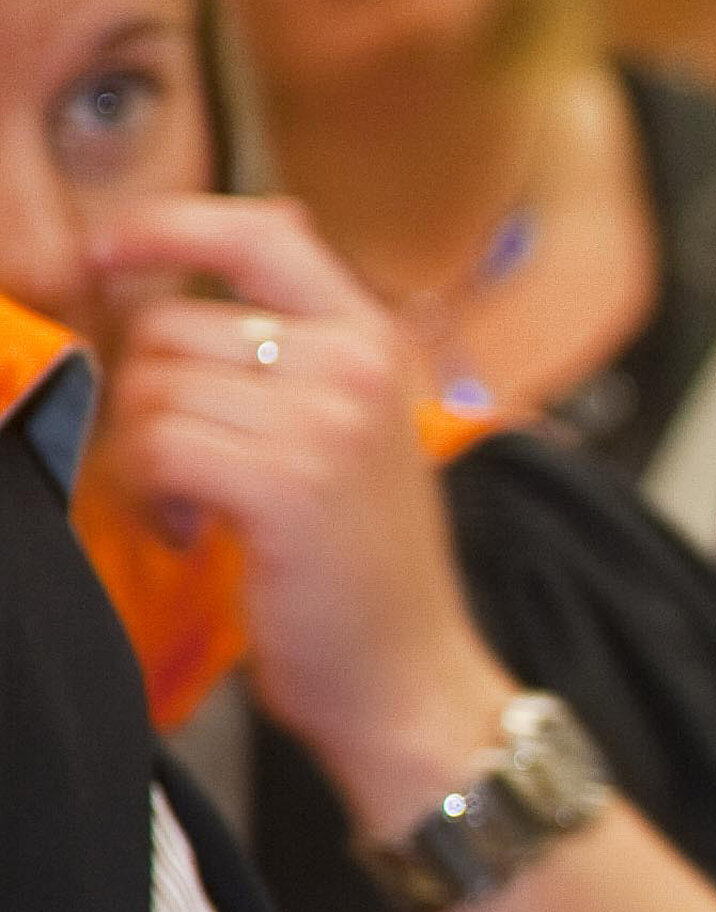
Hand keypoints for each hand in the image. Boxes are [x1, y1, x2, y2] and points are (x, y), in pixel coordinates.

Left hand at [86, 195, 517, 835]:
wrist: (412, 684)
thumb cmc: (365, 575)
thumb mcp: (353, 437)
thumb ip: (288, 359)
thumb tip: (162, 292)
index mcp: (376, 338)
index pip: (260, 230)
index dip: (165, 228)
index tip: (108, 255)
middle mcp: (358, 363)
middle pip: (172, 325)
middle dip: (144, 398)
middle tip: (179, 470)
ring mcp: (327, 419)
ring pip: (153, 387)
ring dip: (145, 456)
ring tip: (194, 509)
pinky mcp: (288, 481)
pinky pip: (158, 446)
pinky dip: (151, 496)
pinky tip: (190, 532)